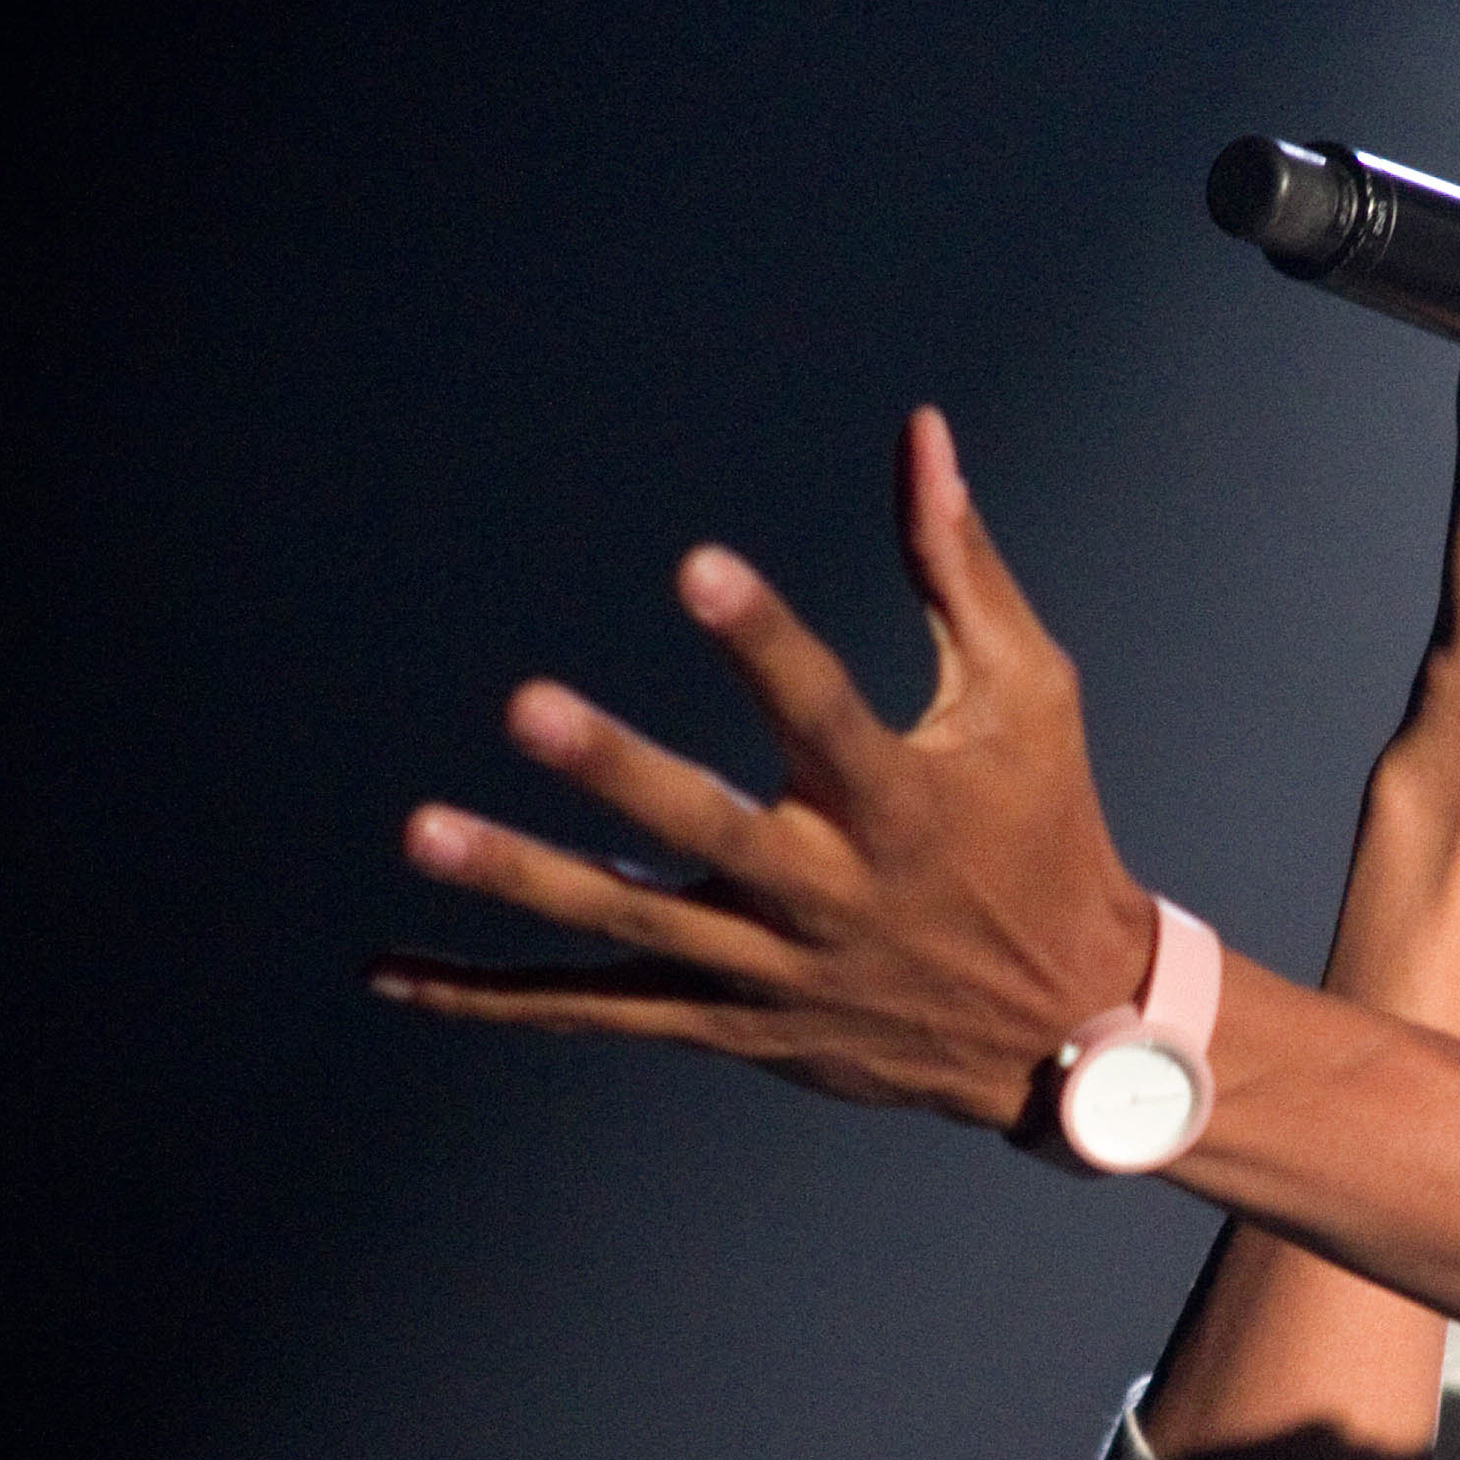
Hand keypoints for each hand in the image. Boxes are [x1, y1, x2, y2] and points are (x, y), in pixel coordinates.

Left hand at [373, 408, 1154, 1132]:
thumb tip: (919, 428)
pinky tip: (395, 972)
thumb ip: (957, 564)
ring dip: (524, 880)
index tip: (696, 564)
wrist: (1063, 1030)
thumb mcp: (1028, 696)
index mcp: (901, 804)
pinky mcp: (732, 1024)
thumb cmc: (1047, 831)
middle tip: (527, 708)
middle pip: (711, 831)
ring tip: (421, 829)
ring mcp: (773, 969)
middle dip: (621, 773)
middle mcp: (830, 892)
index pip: (825, 711)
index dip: (763, 639)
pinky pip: (599, 1014)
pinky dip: (494, 999)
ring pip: (632, 927)